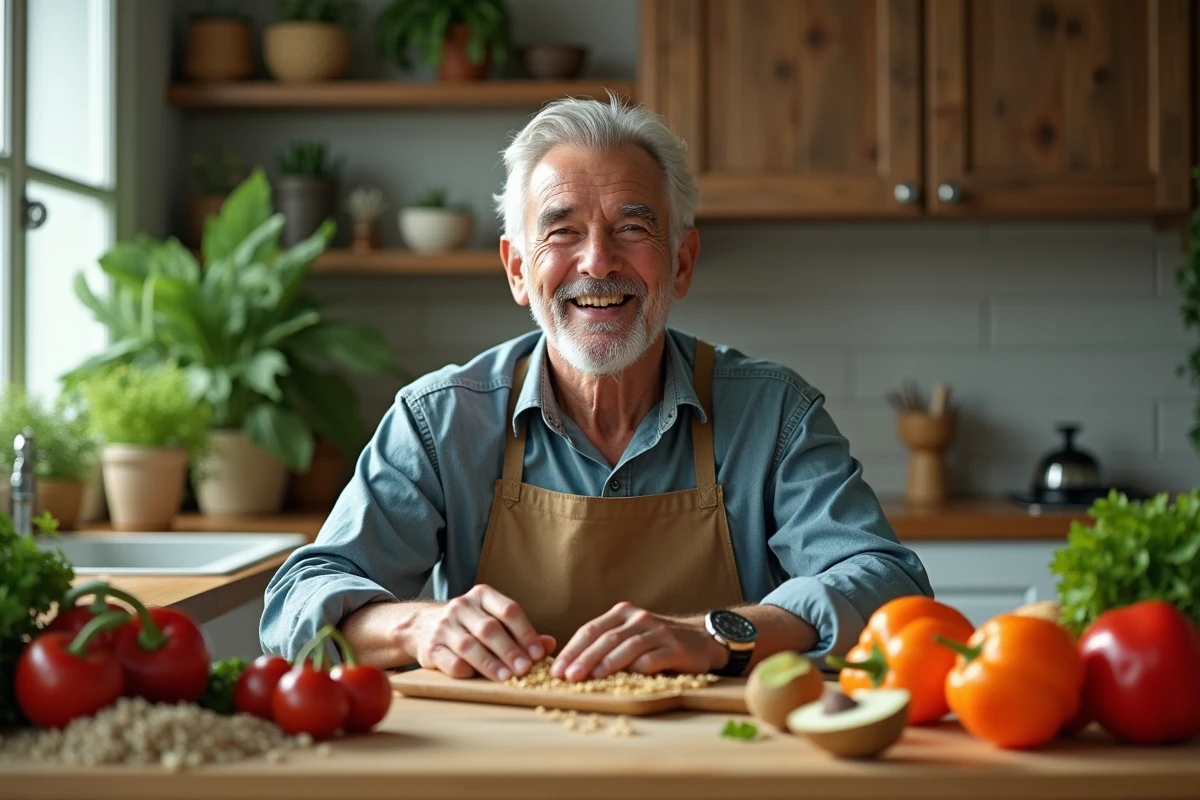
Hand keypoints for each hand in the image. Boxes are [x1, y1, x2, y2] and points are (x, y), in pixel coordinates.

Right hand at [412, 585, 554, 681]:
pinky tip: (476, 678)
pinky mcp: (430, 647)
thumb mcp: (495, 622)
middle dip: (510, 650)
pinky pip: (449, 660)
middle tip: (525, 669)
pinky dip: (464, 669)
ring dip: (490, 663)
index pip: (509, 610)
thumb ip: (521, 634)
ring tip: (506, 677)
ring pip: (469, 645)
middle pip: (490, 629)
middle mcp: (461, 606)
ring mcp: (443, 626)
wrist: (422, 627)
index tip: (538, 654)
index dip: (525, 633)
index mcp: (482, 595)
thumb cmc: (469, 627)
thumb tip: (549, 644)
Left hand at [550, 602, 726, 681]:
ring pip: (627, 646)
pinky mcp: (675, 648)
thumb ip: (607, 644)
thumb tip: (571, 667)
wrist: (701, 639)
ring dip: (606, 663)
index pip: (591, 630)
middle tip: (567, 676)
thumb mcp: (630, 635)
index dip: (572, 650)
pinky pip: (653, 658)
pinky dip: (637, 668)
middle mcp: (639, 618)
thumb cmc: (657, 642)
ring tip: (590, 677)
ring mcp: (658, 631)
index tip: (557, 670)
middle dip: (583, 658)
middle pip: (606, 638)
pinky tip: (625, 679)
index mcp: (622, 613)